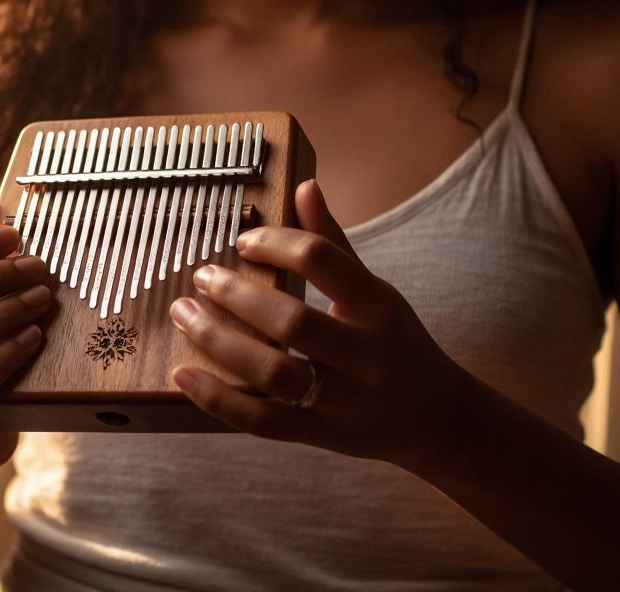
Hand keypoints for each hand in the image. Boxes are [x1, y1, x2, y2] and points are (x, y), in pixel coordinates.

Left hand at [169, 180, 472, 469]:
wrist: (436, 418)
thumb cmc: (396, 343)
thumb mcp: (377, 292)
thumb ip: (334, 244)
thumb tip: (304, 186)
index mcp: (378, 305)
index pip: (322, 260)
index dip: (276, 243)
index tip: (242, 242)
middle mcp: (364, 354)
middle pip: (292, 322)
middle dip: (237, 296)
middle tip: (201, 276)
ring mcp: (343, 400)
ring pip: (274, 374)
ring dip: (219, 342)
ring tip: (184, 314)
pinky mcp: (321, 435)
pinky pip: (263, 421)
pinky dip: (219, 399)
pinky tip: (183, 374)